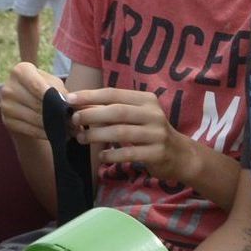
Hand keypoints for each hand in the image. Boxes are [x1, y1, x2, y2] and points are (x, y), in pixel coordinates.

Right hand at [0, 61, 64, 141]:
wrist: (25, 101)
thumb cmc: (43, 88)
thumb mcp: (53, 83)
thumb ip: (61, 91)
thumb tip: (70, 104)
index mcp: (20, 71)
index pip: (37, 86)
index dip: (53, 97)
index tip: (67, 107)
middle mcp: (9, 87)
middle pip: (37, 104)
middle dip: (57, 114)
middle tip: (74, 122)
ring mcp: (5, 105)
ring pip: (35, 118)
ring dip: (54, 126)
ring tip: (70, 129)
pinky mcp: (7, 121)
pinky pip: (30, 130)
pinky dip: (45, 133)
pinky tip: (56, 134)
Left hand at [68, 86, 190, 183]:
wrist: (180, 155)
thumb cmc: (151, 133)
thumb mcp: (137, 116)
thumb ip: (114, 111)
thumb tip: (81, 108)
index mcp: (146, 100)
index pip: (114, 94)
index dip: (90, 96)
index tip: (70, 99)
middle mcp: (153, 114)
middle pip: (117, 111)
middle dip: (91, 115)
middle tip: (74, 121)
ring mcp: (157, 134)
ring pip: (121, 132)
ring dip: (97, 135)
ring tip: (82, 139)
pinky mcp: (157, 153)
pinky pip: (130, 153)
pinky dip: (112, 155)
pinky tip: (101, 157)